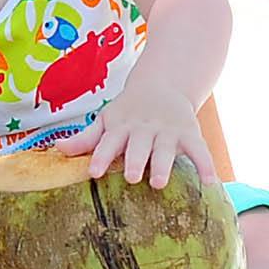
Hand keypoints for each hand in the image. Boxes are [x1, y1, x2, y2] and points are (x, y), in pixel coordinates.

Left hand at [83, 80, 215, 189]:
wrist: (163, 85)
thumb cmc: (128, 112)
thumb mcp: (107, 120)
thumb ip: (86, 138)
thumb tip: (57, 149)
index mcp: (121, 127)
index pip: (108, 142)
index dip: (101, 157)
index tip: (94, 172)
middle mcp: (144, 129)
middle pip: (138, 145)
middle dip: (134, 160)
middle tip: (130, 177)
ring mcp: (168, 131)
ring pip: (166, 148)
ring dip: (163, 164)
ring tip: (159, 182)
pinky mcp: (189, 134)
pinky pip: (200, 150)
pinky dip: (206, 165)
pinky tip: (211, 183)